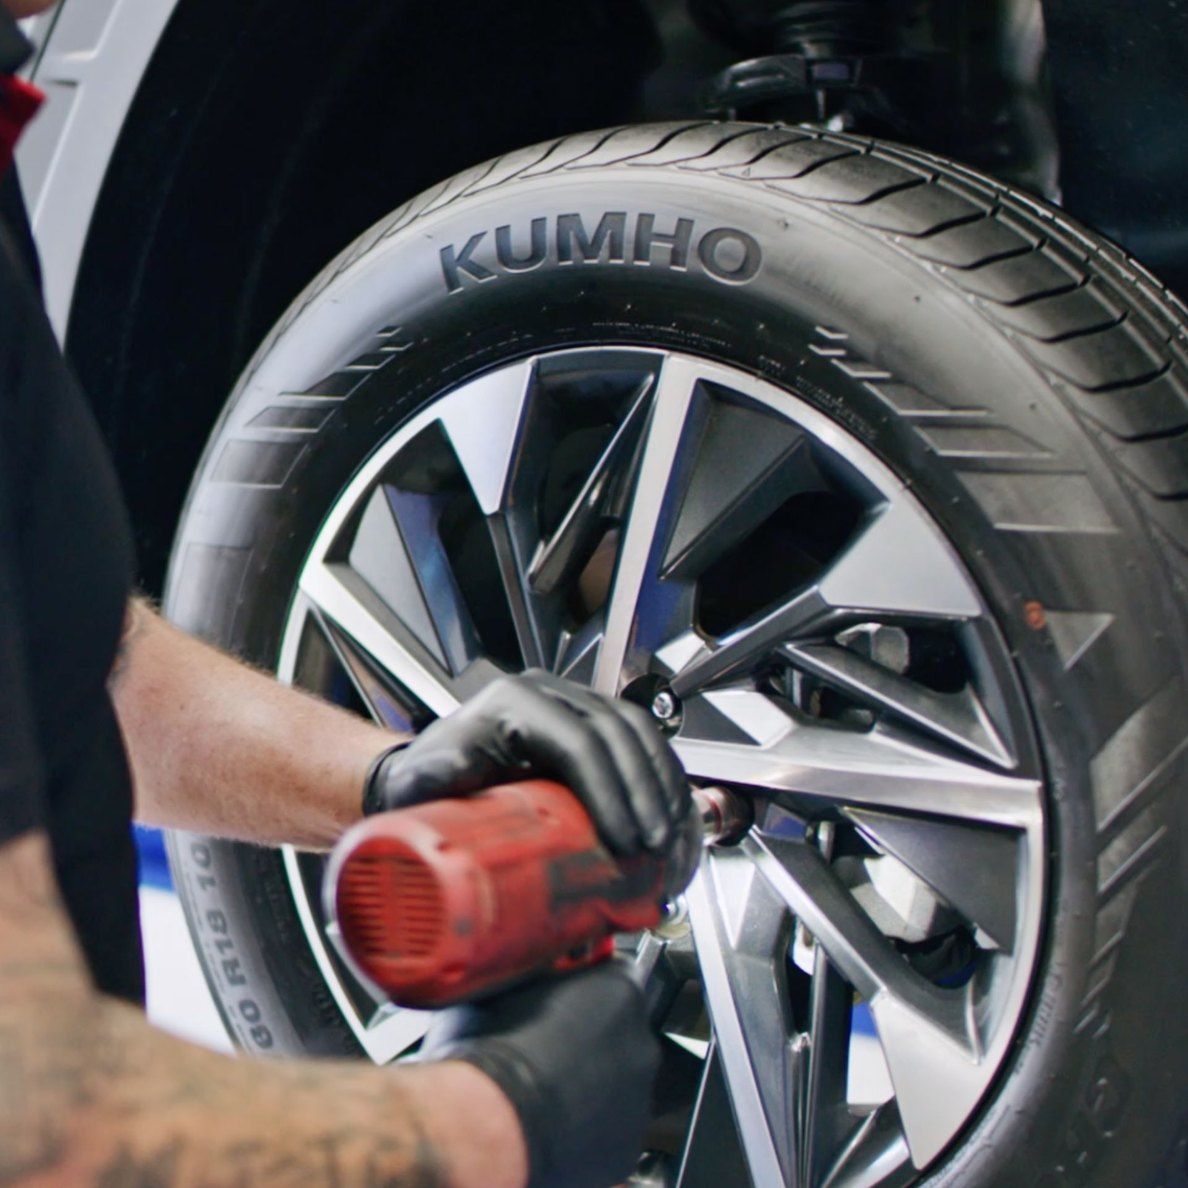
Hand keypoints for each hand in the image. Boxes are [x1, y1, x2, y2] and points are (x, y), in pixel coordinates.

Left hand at [364, 670, 691, 859]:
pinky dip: (662, 782)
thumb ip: (432, 776)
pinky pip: (641, 743)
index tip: (625, 841)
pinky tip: (672, 820)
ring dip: (663, 788)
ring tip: (671, 842)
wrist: (431, 775)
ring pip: (639, 733)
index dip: (610, 791)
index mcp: (514, 702)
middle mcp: (550, 695)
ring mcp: (575, 705)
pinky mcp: (592, 725)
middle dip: (646, 795)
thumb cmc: (429, 781)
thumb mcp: (423, 780)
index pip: (578, 741)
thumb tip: (450, 770)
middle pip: (619, 735)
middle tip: (656, 849)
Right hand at [420, 961, 658, 1187]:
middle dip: (592, 1031)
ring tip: (547, 1083)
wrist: (492, 1119)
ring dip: (592, 1076)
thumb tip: (534, 967)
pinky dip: (589, 1118)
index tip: (566, 991)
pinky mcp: (626, 1144)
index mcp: (621, 989)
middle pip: (621, 1028)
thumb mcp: (512, 982)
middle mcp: (641, 1040)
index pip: (617, 972)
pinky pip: (610, 1122)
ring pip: (618, 1077)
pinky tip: (554, 1115)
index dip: (587, 981)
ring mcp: (638, 1096)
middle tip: (550, 1041)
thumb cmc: (495, 1046)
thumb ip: (540, 972)